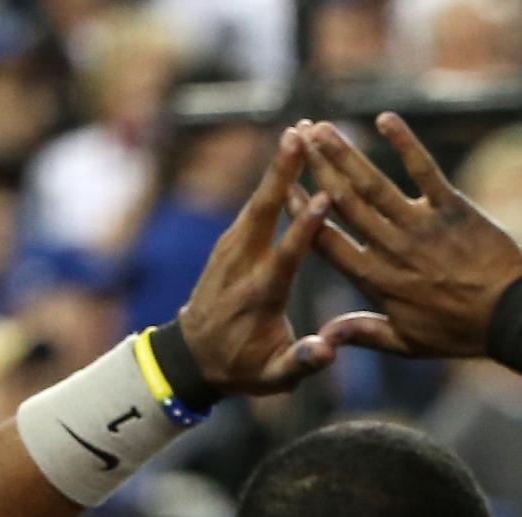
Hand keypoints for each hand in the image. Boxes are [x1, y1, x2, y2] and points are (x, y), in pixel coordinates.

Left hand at [172, 123, 344, 395]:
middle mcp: (242, 266)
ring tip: (296, 134)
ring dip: (276, 169)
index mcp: (260, 296)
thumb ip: (301, 363)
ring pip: (256, 202)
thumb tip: (328, 349)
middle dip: (281, 174)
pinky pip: (251, 207)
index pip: (286, 255)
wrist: (192, 358)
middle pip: (263, 212)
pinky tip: (284, 161)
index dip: (306, 228)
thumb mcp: (274, 378)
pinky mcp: (226, 244)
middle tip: (299, 136)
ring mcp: (229, 251)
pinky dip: (268, 183)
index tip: (324, 197)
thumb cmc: (243, 368)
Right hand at [300, 114, 521, 361]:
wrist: (512, 321)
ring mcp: (422, 227)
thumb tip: (323, 338)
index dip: (301, 212)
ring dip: (344, 153)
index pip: (328, 241)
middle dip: (316, 169)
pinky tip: (385, 118)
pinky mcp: (453, 209)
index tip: (281, 185)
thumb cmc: (460, 333)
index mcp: (378, 281)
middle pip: (344, 204)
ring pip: (373, 185)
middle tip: (294, 139)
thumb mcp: (408, 343)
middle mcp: (393, 250)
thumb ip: (364, 334)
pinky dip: (406, 143)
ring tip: (319, 128)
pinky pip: (425, 170)